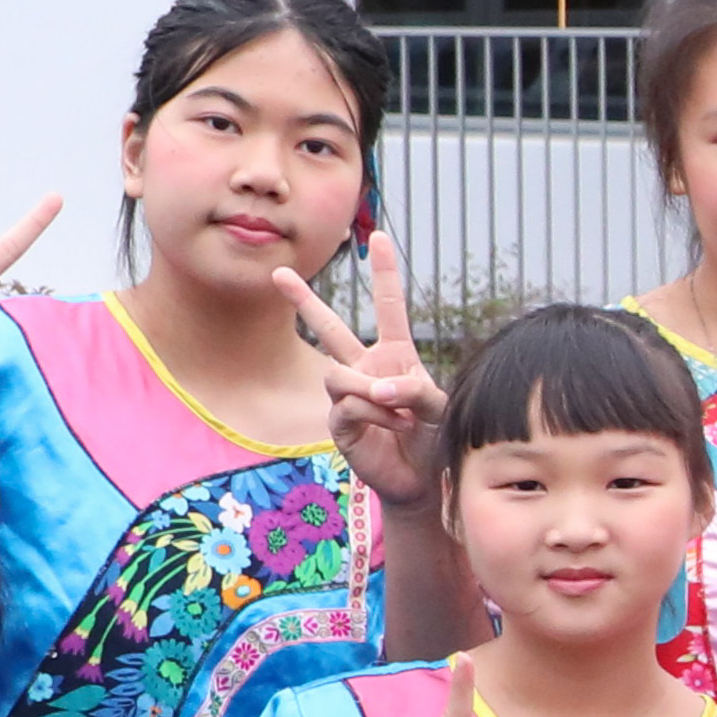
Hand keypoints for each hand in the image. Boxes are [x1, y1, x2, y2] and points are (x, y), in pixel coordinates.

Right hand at [293, 224, 447, 513]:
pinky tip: (390, 427)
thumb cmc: (436, 438)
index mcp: (397, 355)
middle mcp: (366, 368)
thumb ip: (413, 390)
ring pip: (338, 373)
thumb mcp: (439, 406)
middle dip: (303, 299)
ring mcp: (349, 393)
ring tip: (398, 413)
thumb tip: (377, 388)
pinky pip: (346, 404)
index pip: (389, 307)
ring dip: (372, 392)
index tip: (381, 237)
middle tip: (278, 272)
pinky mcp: (338, 420)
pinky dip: (373, 414)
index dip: (385, 273)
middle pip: (330, 327)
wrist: (423, 479)